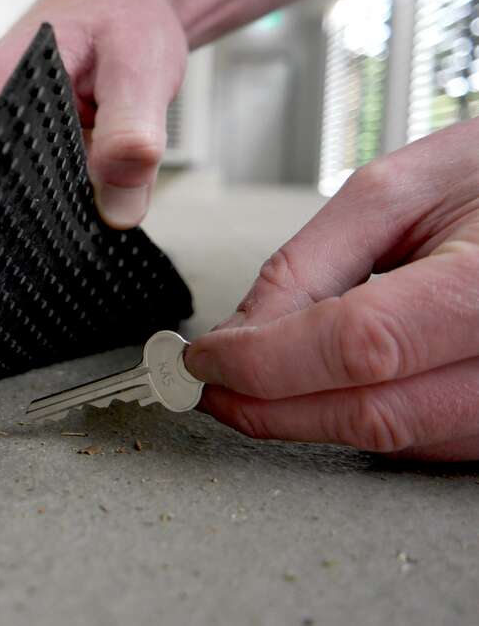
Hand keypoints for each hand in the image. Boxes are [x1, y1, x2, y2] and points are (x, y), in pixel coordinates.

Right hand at [0, 0, 187, 227]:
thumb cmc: (125, 19)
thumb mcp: (142, 71)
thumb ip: (131, 138)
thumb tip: (116, 210)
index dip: (48, 214)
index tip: (92, 215)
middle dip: (54, 210)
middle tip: (106, 191)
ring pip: (5, 203)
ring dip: (54, 201)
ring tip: (95, 165)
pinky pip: (10, 192)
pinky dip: (51, 193)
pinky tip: (81, 170)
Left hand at [186, 119, 478, 460]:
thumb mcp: (395, 192)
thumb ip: (310, 265)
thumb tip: (239, 333)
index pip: (359, 346)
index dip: (264, 361)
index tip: (203, 360)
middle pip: (373, 412)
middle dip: (269, 407)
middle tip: (210, 387)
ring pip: (397, 440)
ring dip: (310, 419)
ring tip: (258, 384)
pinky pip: (429, 441)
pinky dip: (362, 420)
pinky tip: (325, 390)